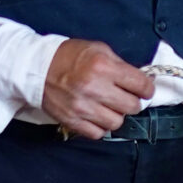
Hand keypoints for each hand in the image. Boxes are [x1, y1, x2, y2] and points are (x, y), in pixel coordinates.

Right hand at [42, 38, 156, 138]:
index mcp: (103, 67)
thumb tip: (140, 80)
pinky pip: (98, 133)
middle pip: (132, 106)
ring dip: (116, 115)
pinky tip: (96, 115)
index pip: (141, 85)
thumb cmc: (69, 56)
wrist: (36, 68)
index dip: (147, 88)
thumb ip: (120, 64)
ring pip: (117, 122)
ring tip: (109, 106)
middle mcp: (94, 88)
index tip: (144, 89)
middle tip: (124, 96)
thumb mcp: (97, 49)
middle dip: (132, 101)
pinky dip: (100, 126)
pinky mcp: (72, 121)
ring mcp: (82, 107)